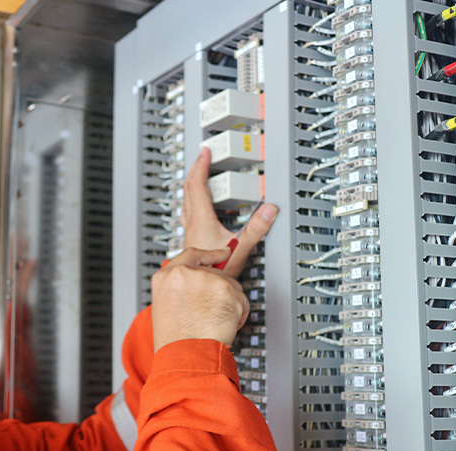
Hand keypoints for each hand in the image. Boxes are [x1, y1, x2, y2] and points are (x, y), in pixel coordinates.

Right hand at [151, 247, 248, 351]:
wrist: (186, 355)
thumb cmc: (175, 340)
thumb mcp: (165, 307)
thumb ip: (181, 289)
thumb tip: (200, 286)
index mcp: (167, 276)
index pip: (193, 254)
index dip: (211, 254)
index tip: (223, 253)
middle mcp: (186, 273)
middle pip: (215, 273)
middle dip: (219, 292)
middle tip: (213, 313)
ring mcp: (208, 279)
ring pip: (231, 286)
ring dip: (230, 303)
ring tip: (215, 322)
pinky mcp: (227, 290)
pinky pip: (242, 300)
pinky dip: (240, 314)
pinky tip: (225, 325)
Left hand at [181, 147, 278, 277]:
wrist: (197, 293)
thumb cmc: (213, 275)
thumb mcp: (240, 250)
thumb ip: (255, 230)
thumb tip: (269, 210)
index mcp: (202, 221)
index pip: (197, 185)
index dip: (200, 166)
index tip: (204, 152)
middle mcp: (192, 226)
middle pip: (189, 191)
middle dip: (196, 172)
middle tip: (202, 159)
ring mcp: (190, 234)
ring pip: (186, 204)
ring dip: (192, 188)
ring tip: (198, 178)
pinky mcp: (191, 244)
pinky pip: (188, 217)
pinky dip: (192, 205)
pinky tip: (196, 212)